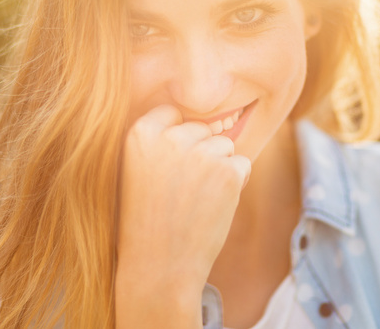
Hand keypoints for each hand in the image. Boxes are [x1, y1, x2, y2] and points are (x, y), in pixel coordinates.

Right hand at [115, 104, 250, 296]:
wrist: (158, 267)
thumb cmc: (146, 221)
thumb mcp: (137, 171)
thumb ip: (161, 143)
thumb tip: (203, 121)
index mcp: (139, 134)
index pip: (172, 112)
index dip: (179, 136)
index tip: (173, 163)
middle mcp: (170, 138)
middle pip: (202, 128)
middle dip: (201, 153)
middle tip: (183, 190)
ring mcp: (200, 153)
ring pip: (224, 146)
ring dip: (219, 168)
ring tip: (196, 200)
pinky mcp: (227, 171)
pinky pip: (242, 164)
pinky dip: (235, 184)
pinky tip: (213, 207)